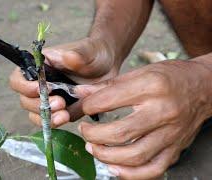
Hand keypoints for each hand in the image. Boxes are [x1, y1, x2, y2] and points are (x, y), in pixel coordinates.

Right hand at [9, 38, 119, 127]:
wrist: (108, 66)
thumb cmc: (94, 53)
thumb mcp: (88, 50)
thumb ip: (77, 54)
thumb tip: (66, 57)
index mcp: (39, 66)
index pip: (18, 78)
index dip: (24, 87)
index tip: (41, 88)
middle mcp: (39, 84)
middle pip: (25, 100)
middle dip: (39, 105)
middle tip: (60, 102)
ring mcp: (49, 99)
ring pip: (35, 114)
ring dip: (47, 117)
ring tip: (64, 114)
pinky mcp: (60, 111)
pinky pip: (50, 121)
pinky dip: (55, 123)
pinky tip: (66, 117)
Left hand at [76, 60, 211, 178]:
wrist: (205, 87)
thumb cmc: (171, 77)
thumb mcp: (140, 72)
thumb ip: (108, 85)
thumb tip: (81, 93)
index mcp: (151, 86)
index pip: (109, 100)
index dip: (88, 106)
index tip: (82, 107)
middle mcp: (162, 111)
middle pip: (120, 133)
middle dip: (93, 135)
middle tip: (85, 131)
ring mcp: (171, 133)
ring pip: (134, 156)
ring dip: (106, 156)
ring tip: (93, 148)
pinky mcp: (176, 148)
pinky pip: (152, 169)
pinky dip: (130, 174)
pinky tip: (114, 167)